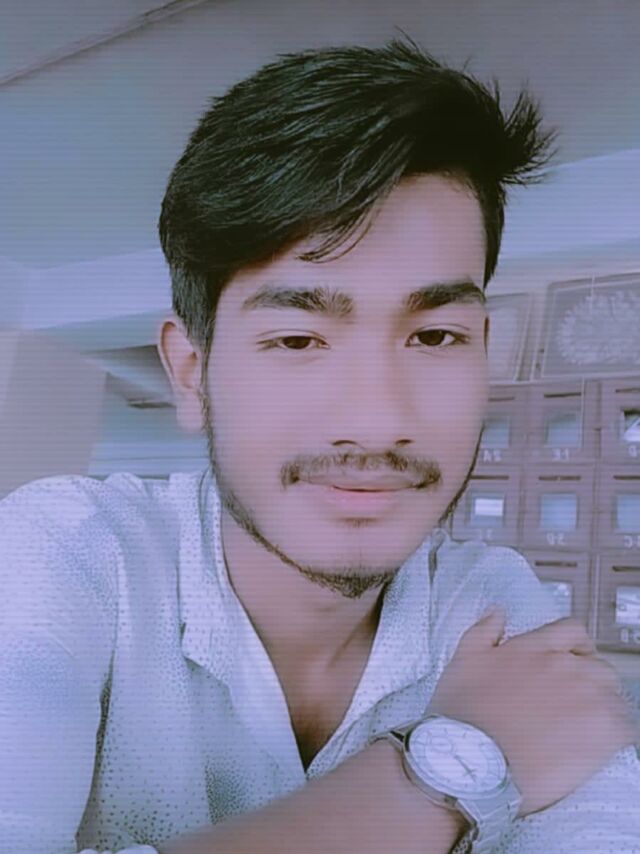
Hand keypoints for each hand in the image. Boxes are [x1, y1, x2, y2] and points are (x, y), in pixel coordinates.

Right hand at [426, 609, 639, 816]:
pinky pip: (624, 727)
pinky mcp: (602, 731)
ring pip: (613, 696)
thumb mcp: (462, 662)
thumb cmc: (463, 718)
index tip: (570, 664)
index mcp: (533, 648)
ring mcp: (586, 697)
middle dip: (589, 683)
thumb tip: (497, 612)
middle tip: (572, 707)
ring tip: (580, 733)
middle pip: (597, 666)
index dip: (575, 648)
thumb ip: (482, 631)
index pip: (572, 631)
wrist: (473, 764)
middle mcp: (563, 665)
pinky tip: (591, 750)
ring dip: (601, 710)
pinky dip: (612, 736)